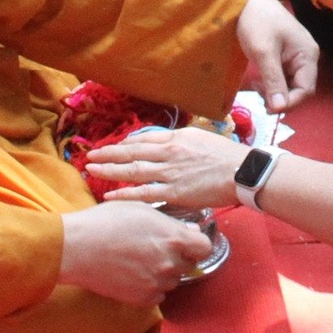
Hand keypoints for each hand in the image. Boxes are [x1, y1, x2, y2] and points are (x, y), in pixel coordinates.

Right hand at [57, 201, 211, 308]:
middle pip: (187, 264)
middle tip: (154, 249)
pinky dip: (149, 288)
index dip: (196, 244)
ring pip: (171, 281)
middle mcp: (170, 263)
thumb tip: (190, 230)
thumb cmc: (106, 222)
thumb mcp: (141, 210)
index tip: (186, 242)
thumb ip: (170, 222)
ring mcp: (156, 283)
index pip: (204, 247)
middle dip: (176, 257)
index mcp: (174, 238)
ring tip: (139, 261)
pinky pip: (157, 296)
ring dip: (162, 273)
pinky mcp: (142, 299)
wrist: (76, 248)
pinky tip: (132, 275)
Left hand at [87, 126, 246, 210]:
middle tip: (89, 157)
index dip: (122, 145)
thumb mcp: (200, 138)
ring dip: (110, 171)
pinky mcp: (174, 192)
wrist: (242, 171)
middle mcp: (168, 153)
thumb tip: (162, 144)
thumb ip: (178, 141)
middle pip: (131, 153)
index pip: (141, 140)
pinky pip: (145, 193)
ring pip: (133, 171)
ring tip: (92, 171)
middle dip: (108, 155)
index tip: (108, 148)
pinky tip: (110, 194)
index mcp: (175, 139)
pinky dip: (126, 193)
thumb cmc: (225, 155)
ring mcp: (170, 173)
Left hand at [234, 0, 319, 112]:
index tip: (268, 109)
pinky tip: (259, 80)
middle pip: (299, 89)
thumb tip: (279, 109)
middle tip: (259, 98)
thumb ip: (273, 81)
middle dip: (281, 97)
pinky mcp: (285, 56)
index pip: (306, 90)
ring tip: (257, 87)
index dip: (290, 103)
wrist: (245, 0)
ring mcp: (296, 56)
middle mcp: (307, 57)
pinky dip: (271, 83)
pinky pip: (283, 77)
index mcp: (308, 55)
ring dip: (274, 91)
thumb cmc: (257, 22)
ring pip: (290, 85)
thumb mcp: (263, 53)